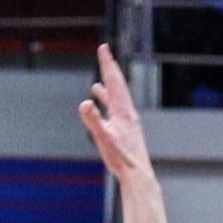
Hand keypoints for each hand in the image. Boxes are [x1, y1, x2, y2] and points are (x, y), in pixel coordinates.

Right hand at [79, 45, 156, 179]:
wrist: (138, 174)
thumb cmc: (122, 158)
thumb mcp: (104, 138)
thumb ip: (94, 120)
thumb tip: (84, 102)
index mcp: (123, 111)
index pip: (114, 81)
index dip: (108, 64)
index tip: (104, 48)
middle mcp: (128, 113)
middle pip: (118, 85)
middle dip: (110, 68)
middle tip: (105, 52)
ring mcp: (128, 122)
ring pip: (117, 99)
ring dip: (108, 87)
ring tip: (99, 83)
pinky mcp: (127, 131)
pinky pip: (116, 112)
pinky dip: (108, 105)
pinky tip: (104, 110)